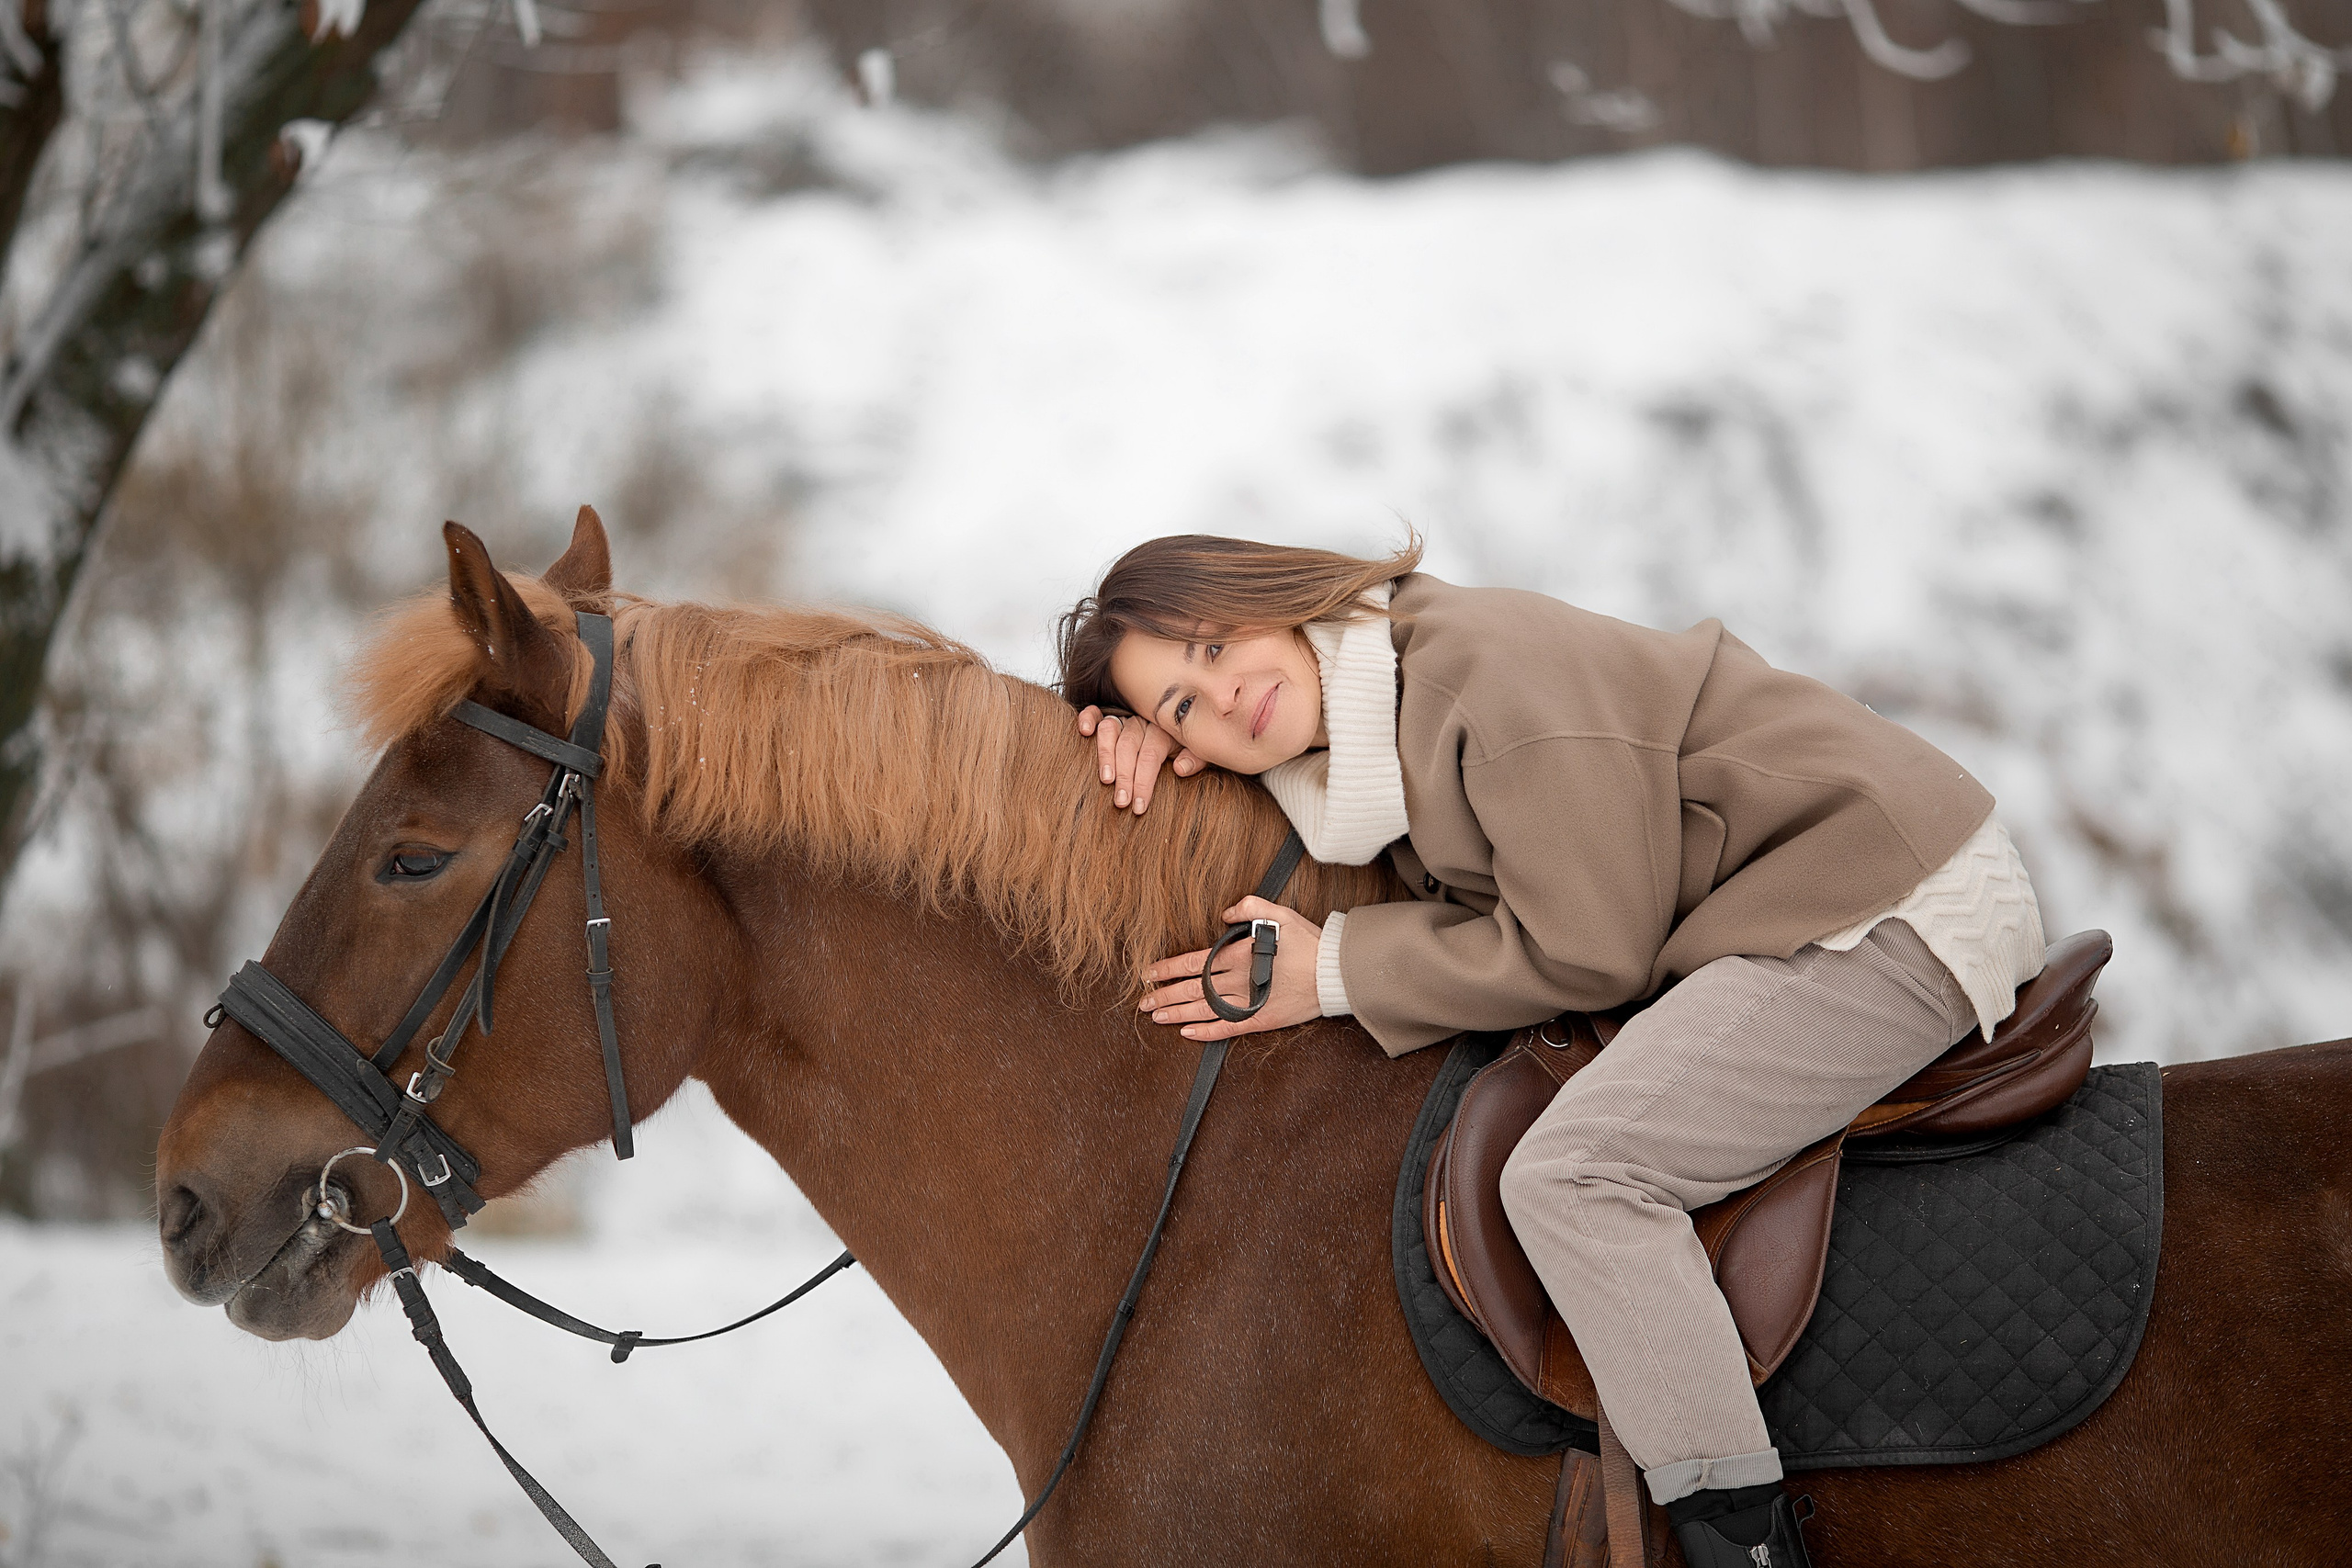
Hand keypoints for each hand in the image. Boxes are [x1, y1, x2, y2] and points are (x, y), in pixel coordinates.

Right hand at [1077, 705, 1203, 814]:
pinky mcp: (1110, 718)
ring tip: (1106, 779)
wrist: (1190, 723)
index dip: (1144, 781)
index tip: (1139, 806)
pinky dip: (1088, 718)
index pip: (1151, 754)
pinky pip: (1096, 713)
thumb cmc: (1187, 748)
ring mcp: (1126, 718)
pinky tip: (1084, 732)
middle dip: (1125, 776)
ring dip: (1105, 755)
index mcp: (1165, 730)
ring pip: (1110, 730)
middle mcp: (1144, 721)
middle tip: (1121, 802)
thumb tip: (1180, 768)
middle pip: (1129, 746)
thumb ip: (1195, 759)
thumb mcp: (1199, 753)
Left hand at [1137, 898, 1321, 1040]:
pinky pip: (1226, 1028)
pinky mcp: (1260, 1019)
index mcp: (1238, 955)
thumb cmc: (1308, 942)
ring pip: (1203, 1010)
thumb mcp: (1280, 913)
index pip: (1193, 963)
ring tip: (1156, 1017)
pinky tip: (1187, 1033)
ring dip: (1177, 1014)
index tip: (1149, 973)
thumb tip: (1225, 912)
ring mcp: (1247, 1002)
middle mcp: (1237, 980)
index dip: (1168, 969)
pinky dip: (1205, 1032)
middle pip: (1191, 990)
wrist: (1333, 972)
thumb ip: (1250, 907)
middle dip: (1164, 995)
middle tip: (1143, 1002)